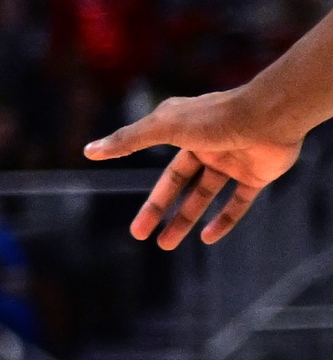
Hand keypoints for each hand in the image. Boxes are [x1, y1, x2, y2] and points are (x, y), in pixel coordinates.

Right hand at [92, 87, 307, 248]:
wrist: (271, 115)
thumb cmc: (215, 117)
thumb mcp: (162, 127)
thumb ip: (128, 140)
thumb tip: (88, 150)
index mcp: (186, 133)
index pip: (164, 170)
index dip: (149, 195)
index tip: (133, 213)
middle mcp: (209, 147)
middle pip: (181, 185)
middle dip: (161, 212)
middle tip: (142, 236)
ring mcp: (234, 161)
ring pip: (206, 196)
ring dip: (187, 220)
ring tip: (166, 244)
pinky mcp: (258, 174)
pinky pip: (239, 202)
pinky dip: (225, 220)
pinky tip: (208, 238)